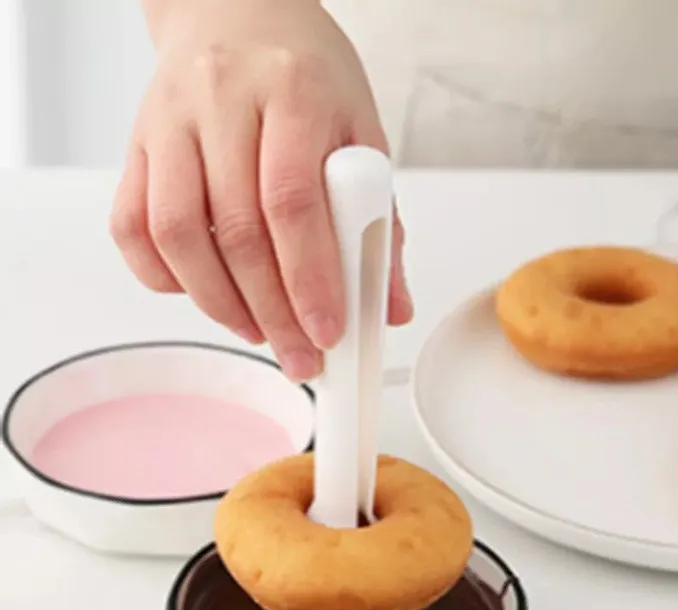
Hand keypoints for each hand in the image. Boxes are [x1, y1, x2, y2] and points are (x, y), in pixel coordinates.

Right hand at [110, 0, 412, 380]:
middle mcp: (220, 101)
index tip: (327, 332)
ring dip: (219, 303)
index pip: (293, 201)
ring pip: (176, 233)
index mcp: (292, 91)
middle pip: (237, 229)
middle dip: (272, 312)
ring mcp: (168, 123)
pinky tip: (205, 294)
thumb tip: (391, 307)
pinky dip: (164, 277)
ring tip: (258, 332)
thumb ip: (379, 221)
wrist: (237, 11)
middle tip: (299, 355)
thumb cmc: (305, 73)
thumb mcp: (361, 131)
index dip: (309, 278)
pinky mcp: (136, 146)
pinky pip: (132, 226)